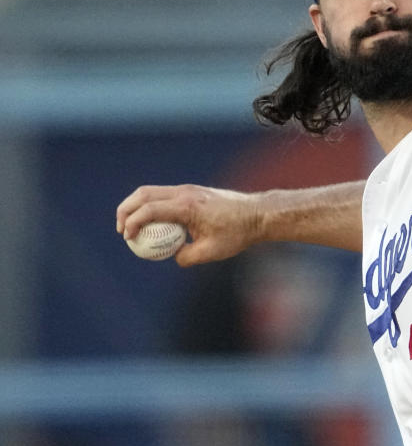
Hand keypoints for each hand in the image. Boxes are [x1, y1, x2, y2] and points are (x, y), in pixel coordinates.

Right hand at [116, 184, 261, 265]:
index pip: (149, 209)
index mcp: (187, 206)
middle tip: (122, 231)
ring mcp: (187, 189)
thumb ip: (187, 256)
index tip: (128, 238)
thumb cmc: (237, 232)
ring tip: (130, 227)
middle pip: (143, 194)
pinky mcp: (191, 191)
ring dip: (136, 206)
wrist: (257, 214)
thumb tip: (172, 256)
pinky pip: (163, 195)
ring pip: (151, 191)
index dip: (132, 223)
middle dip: (126, 210)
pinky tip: (151, 223)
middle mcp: (184, 192)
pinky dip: (150, 205)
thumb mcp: (212, 252)